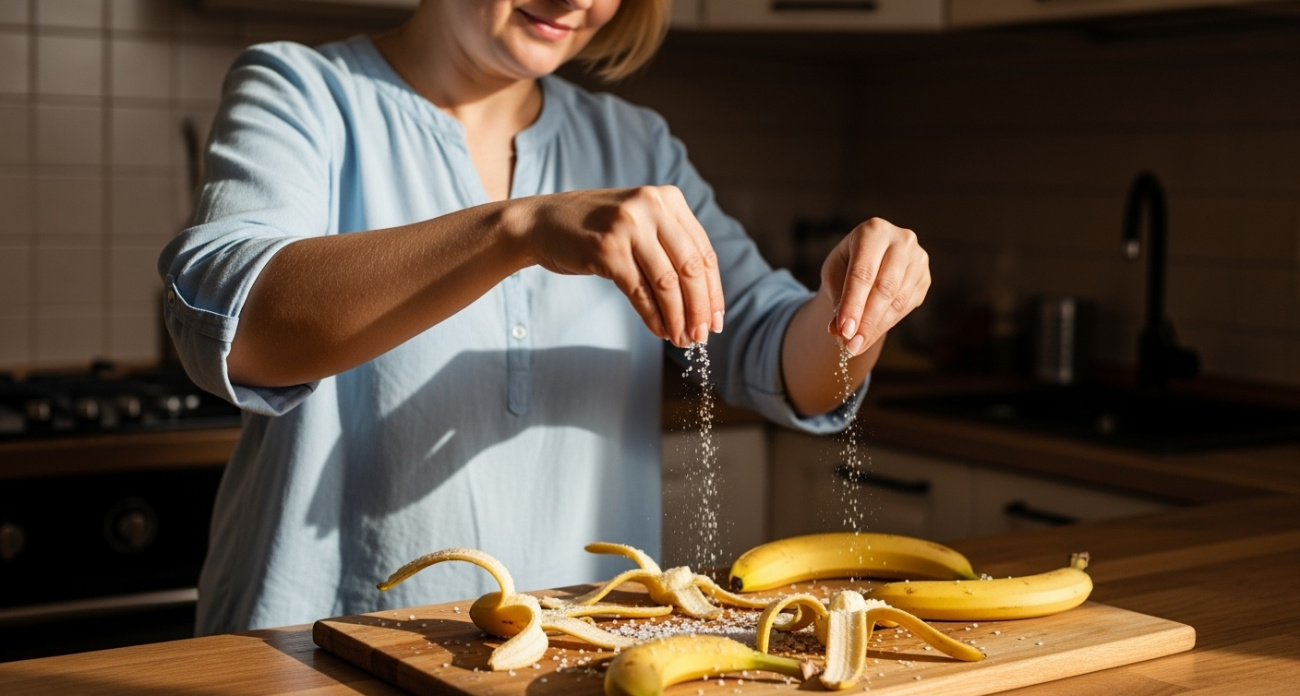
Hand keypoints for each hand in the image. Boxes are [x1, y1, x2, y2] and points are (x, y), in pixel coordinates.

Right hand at [520, 186, 724, 347]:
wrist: (543, 223)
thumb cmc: (595, 229)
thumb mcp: (640, 222)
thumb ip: (670, 245)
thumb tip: (705, 299)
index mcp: (668, 198)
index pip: (703, 252)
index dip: (714, 291)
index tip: (717, 320)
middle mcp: (651, 207)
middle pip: (690, 268)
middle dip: (700, 309)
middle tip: (703, 336)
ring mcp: (628, 227)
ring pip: (668, 283)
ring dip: (678, 318)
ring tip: (681, 339)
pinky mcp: (607, 249)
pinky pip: (640, 292)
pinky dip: (654, 316)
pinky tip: (660, 331)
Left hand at [821, 218, 929, 355]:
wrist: (870, 258)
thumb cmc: (847, 263)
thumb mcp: (834, 275)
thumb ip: (837, 299)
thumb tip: (839, 331)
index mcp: (873, 231)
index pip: (862, 274)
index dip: (853, 305)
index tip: (843, 331)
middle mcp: (901, 240)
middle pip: (884, 288)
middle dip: (866, 321)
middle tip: (851, 346)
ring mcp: (918, 259)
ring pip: (898, 301)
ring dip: (877, 328)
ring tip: (857, 346)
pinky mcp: (925, 277)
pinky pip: (907, 307)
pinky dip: (887, 324)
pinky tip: (871, 335)